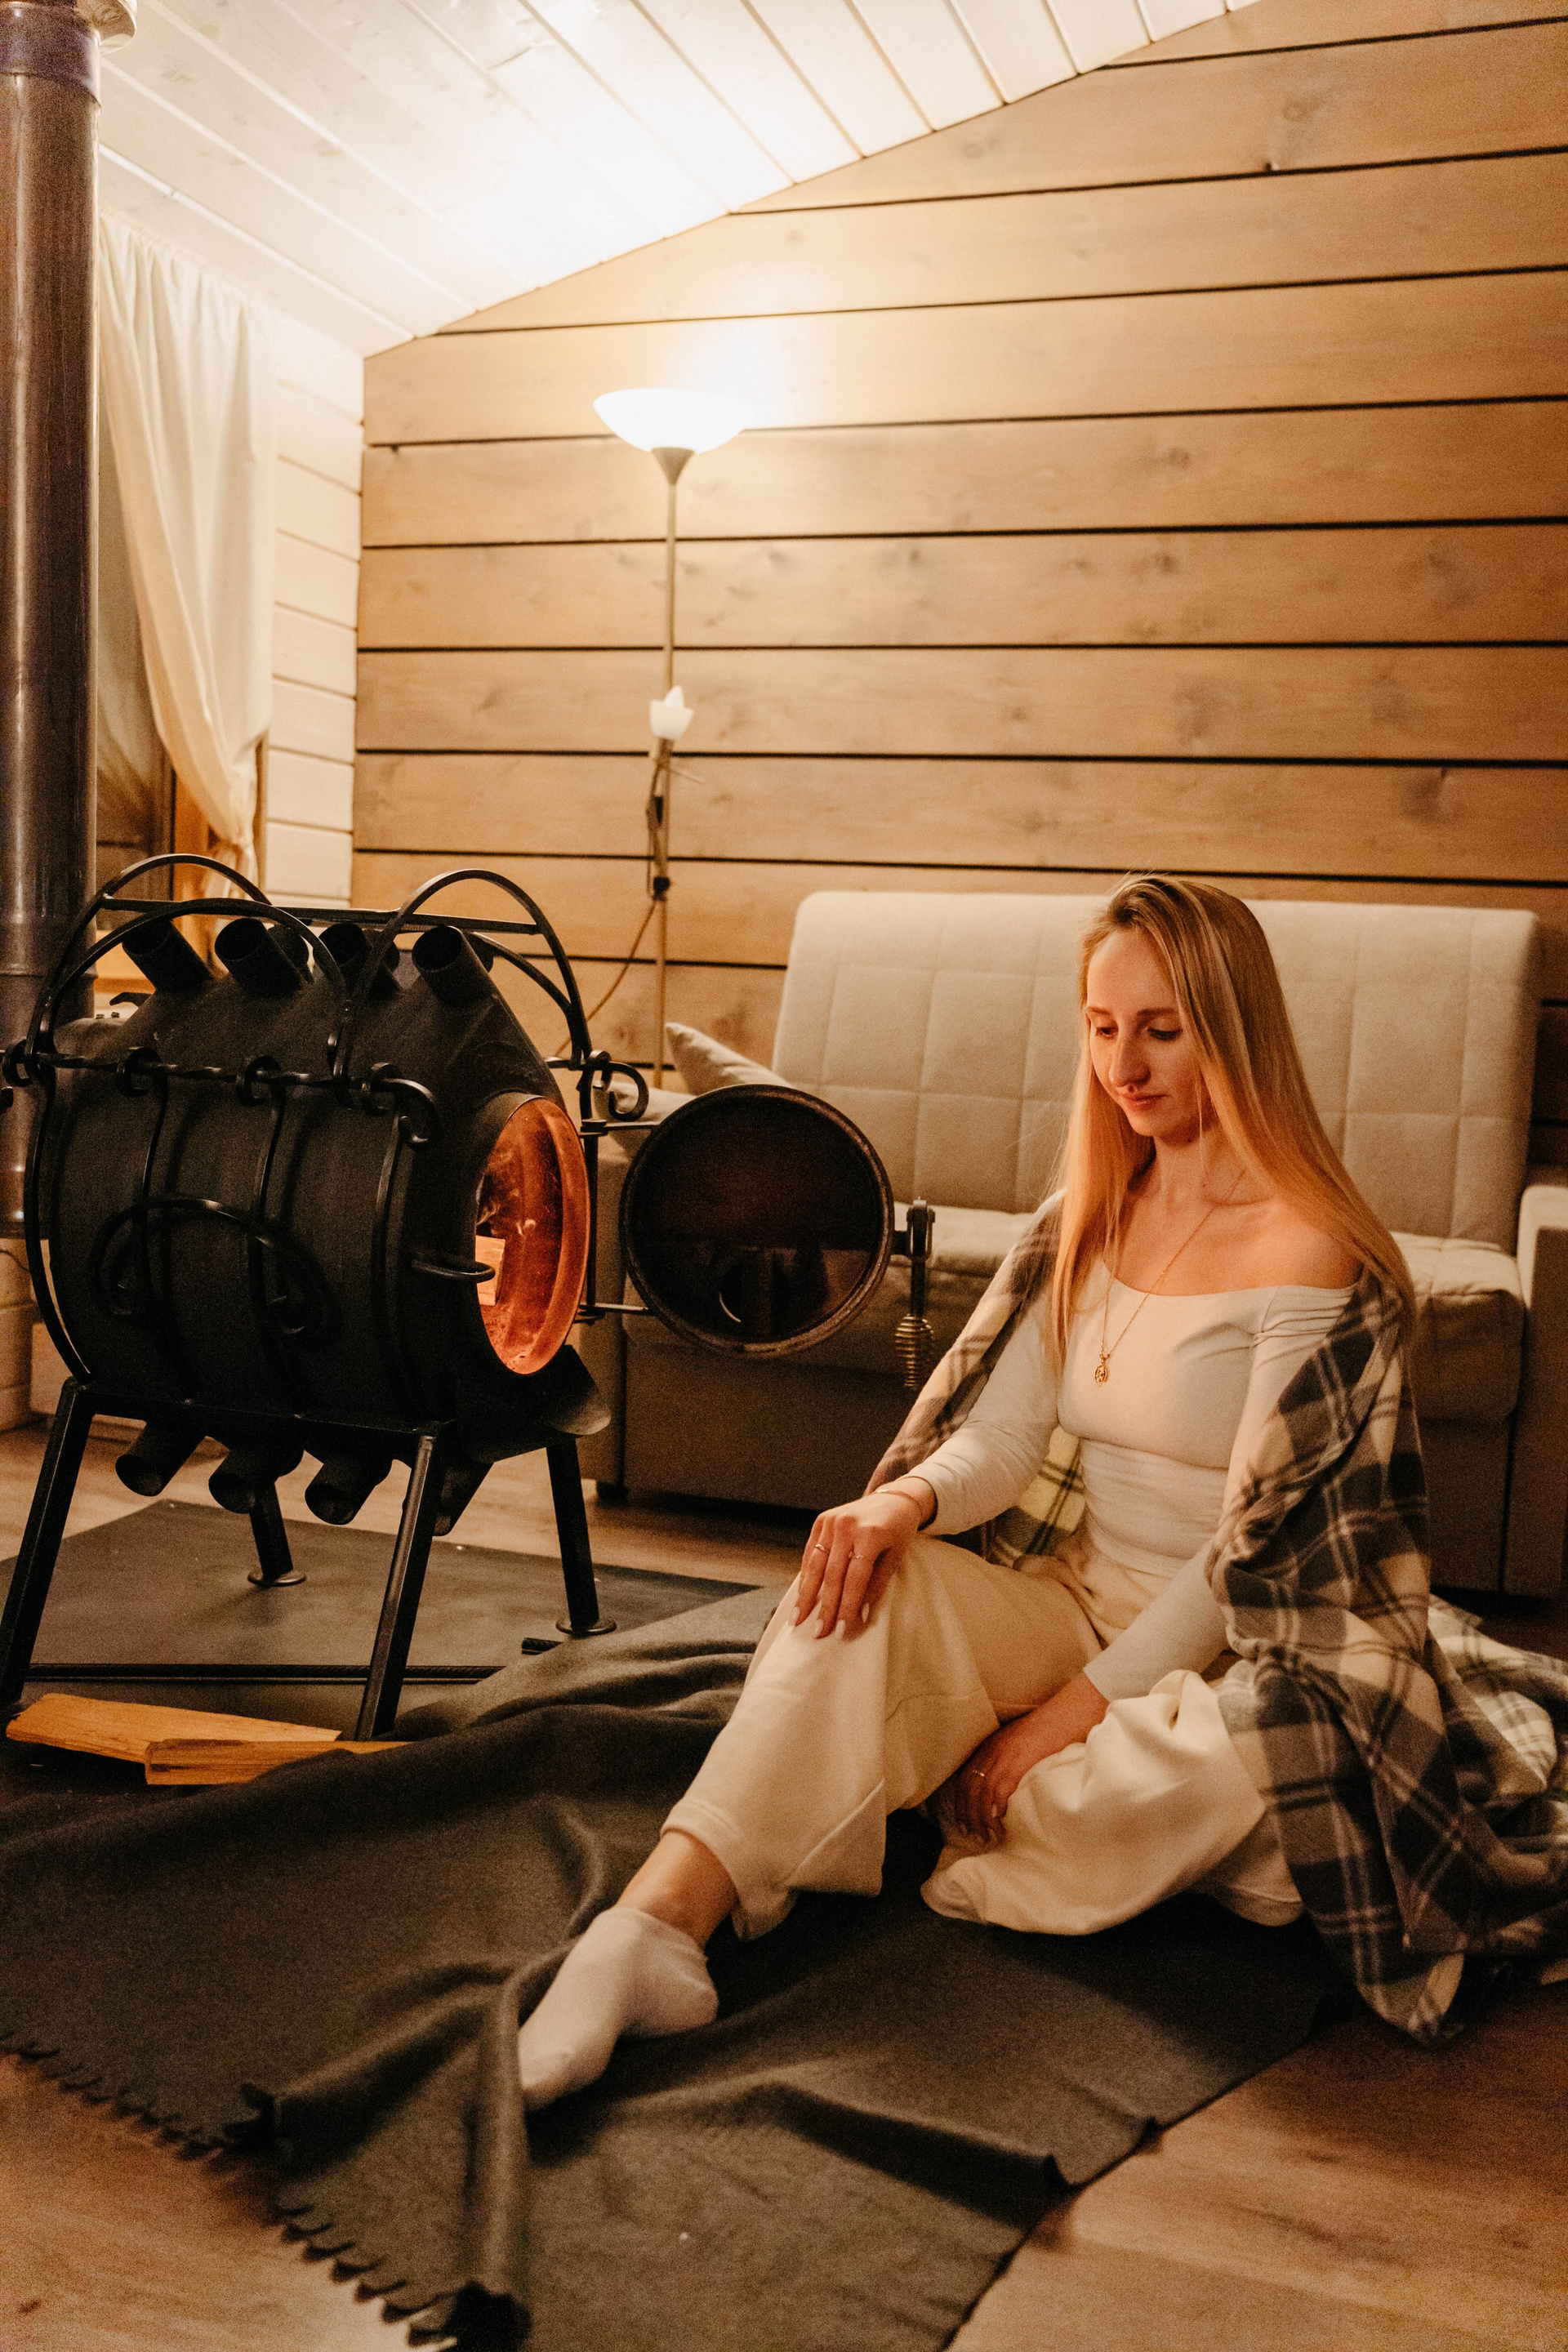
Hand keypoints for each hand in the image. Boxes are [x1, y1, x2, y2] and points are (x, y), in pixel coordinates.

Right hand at [793, 1484, 930, 1637]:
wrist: (894, 1499)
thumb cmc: (899, 1532)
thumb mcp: (895, 1557)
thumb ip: (876, 1584)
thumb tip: (860, 1615)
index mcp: (870, 1535)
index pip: (855, 1579)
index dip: (847, 1606)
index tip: (841, 1630)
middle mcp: (847, 1526)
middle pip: (832, 1575)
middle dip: (824, 1607)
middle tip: (818, 1632)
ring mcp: (831, 1521)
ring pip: (815, 1565)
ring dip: (806, 1595)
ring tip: (799, 1618)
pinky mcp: (821, 1520)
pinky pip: (811, 1552)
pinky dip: (806, 1575)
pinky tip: (802, 1595)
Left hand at [943, 1674, 1110, 1843]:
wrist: (1069, 1713)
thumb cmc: (1052, 1729)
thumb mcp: (1022, 1741)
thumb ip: (1010, 1758)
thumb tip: (1007, 1785)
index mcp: (991, 1745)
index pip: (966, 1777)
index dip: (962, 1801)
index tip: (964, 1819)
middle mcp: (993, 1751)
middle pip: (969, 1788)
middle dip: (968, 1814)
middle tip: (974, 1834)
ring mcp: (1004, 1757)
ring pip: (981, 1794)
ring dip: (982, 1818)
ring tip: (988, 1835)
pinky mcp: (1019, 1764)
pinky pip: (999, 1793)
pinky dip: (997, 1811)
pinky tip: (1001, 1824)